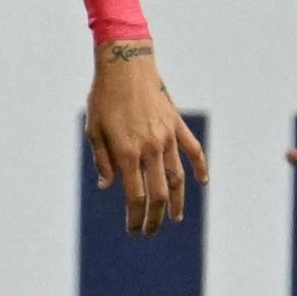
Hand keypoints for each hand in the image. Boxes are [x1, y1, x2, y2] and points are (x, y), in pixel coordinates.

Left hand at [87, 42, 209, 234]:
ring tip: (174, 217)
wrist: (125, 64)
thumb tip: (108, 187)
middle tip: (150, 231)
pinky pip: (193, 150)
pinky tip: (202, 182)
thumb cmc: (104, 97)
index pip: (135, 196)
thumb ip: (103, 161)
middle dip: (154, 218)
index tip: (133, 230)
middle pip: (158, 194)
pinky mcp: (176, 124)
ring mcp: (167, 137)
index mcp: (127, 152)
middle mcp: (150, 148)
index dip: (136, 217)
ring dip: (176, 201)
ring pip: (177, 177)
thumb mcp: (94, 130)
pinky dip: (200, 167)